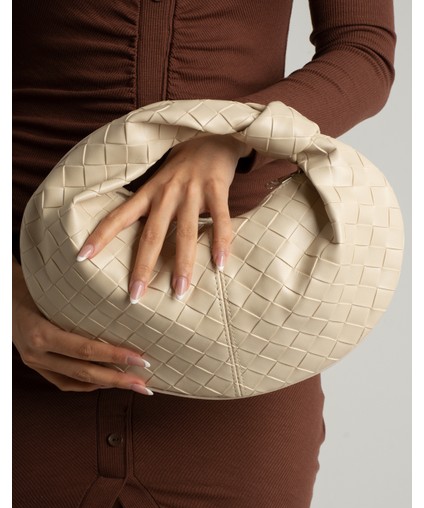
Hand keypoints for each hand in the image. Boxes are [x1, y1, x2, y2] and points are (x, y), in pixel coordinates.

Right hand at [12, 259, 151, 393]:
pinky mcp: (37, 368)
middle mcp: (37, 353)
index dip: (115, 357)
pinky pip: (66, 384)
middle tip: (144, 383)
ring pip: (77, 381)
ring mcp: (36, 363)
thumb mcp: (53, 293)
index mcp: (41, 334)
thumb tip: (123, 310)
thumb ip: (80, 306)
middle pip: (85, 372)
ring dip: (108, 385)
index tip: (141, 359)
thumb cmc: (32, 288)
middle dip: (118, 380)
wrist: (4, 297)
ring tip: (133, 384)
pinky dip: (89, 385)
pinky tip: (108, 382)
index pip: (85, 350)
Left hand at [77, 135, 251, 301]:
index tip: (81, 257)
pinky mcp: (217, 187)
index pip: (119, 216)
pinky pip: (220, 219)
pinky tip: (220, 266)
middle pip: (151, 234)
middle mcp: (167, 191)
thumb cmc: (185, 167)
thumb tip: (142, 246)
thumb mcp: (161, 183)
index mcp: (149, 192)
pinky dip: (220, 242)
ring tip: (179, 292)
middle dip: (142, 267)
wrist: (213, 133)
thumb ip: (152, 210)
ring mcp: (192, 189)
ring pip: (186, 232)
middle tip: (135, 296)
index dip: (100, 236)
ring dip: (182, 264)